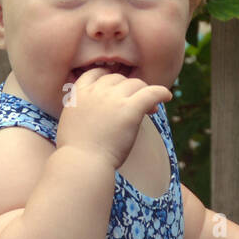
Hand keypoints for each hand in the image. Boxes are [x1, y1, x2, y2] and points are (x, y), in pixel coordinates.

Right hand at [55, 67, 172, 170]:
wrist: (83, 165)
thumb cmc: (78, 154)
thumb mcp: (71, 124)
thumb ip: (83, 111)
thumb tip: (98, 112)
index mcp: (79, 94)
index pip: (97, 73)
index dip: (109, 78)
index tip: (118, 89)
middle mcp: (96, 91)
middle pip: (119, 79)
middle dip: (128, 90)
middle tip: (136, 105)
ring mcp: (113, 98)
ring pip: (136, 84)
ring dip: (144, 93)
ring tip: (151, 109)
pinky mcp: (129, 109)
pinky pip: (151, 93)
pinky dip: (161, 93)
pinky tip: (167, 97)